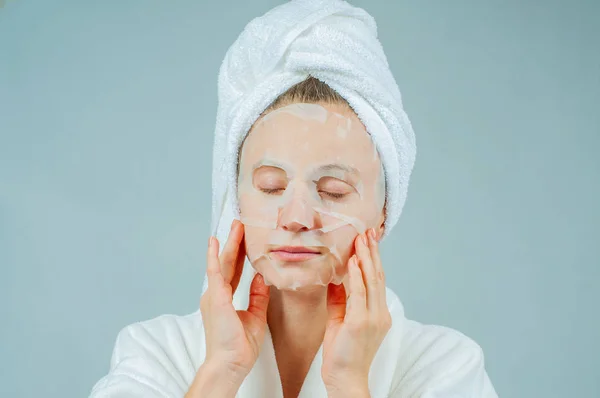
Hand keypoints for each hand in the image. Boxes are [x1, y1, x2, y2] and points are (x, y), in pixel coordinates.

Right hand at [193, 220, 270, 393]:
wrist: (231, 364)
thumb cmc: (240, 347)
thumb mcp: (255, 316)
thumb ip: (257, 296)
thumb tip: (261, 277)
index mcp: (225, 299)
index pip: (235, 271)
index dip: (241, 254)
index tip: (246, 239)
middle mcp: (217, 294)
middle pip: (228, 262)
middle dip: (235, 242)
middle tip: (240, 224)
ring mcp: (214, 295)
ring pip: (223, 263)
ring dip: (229, 243)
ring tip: (235, 225)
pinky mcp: (215, 298)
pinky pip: (215, 273)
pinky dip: (215, 257)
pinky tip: (215, 242)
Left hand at [321, 228, 391, 396]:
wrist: (346, 379)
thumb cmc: (343, 355)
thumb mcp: (340, 321)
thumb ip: (340, 300)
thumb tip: (334, 279)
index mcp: (378, 313)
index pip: (377, 280)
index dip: (373, 258)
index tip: (368, 240)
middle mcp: (379, 313)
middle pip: (378, 276)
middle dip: (372, 252)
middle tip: (368, 231)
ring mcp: (372, 318)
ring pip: (372, 280)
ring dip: (366, 257)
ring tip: (361, 238)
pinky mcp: (360, 323)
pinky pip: (359, 293)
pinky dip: (356, 275)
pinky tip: (352, 260)